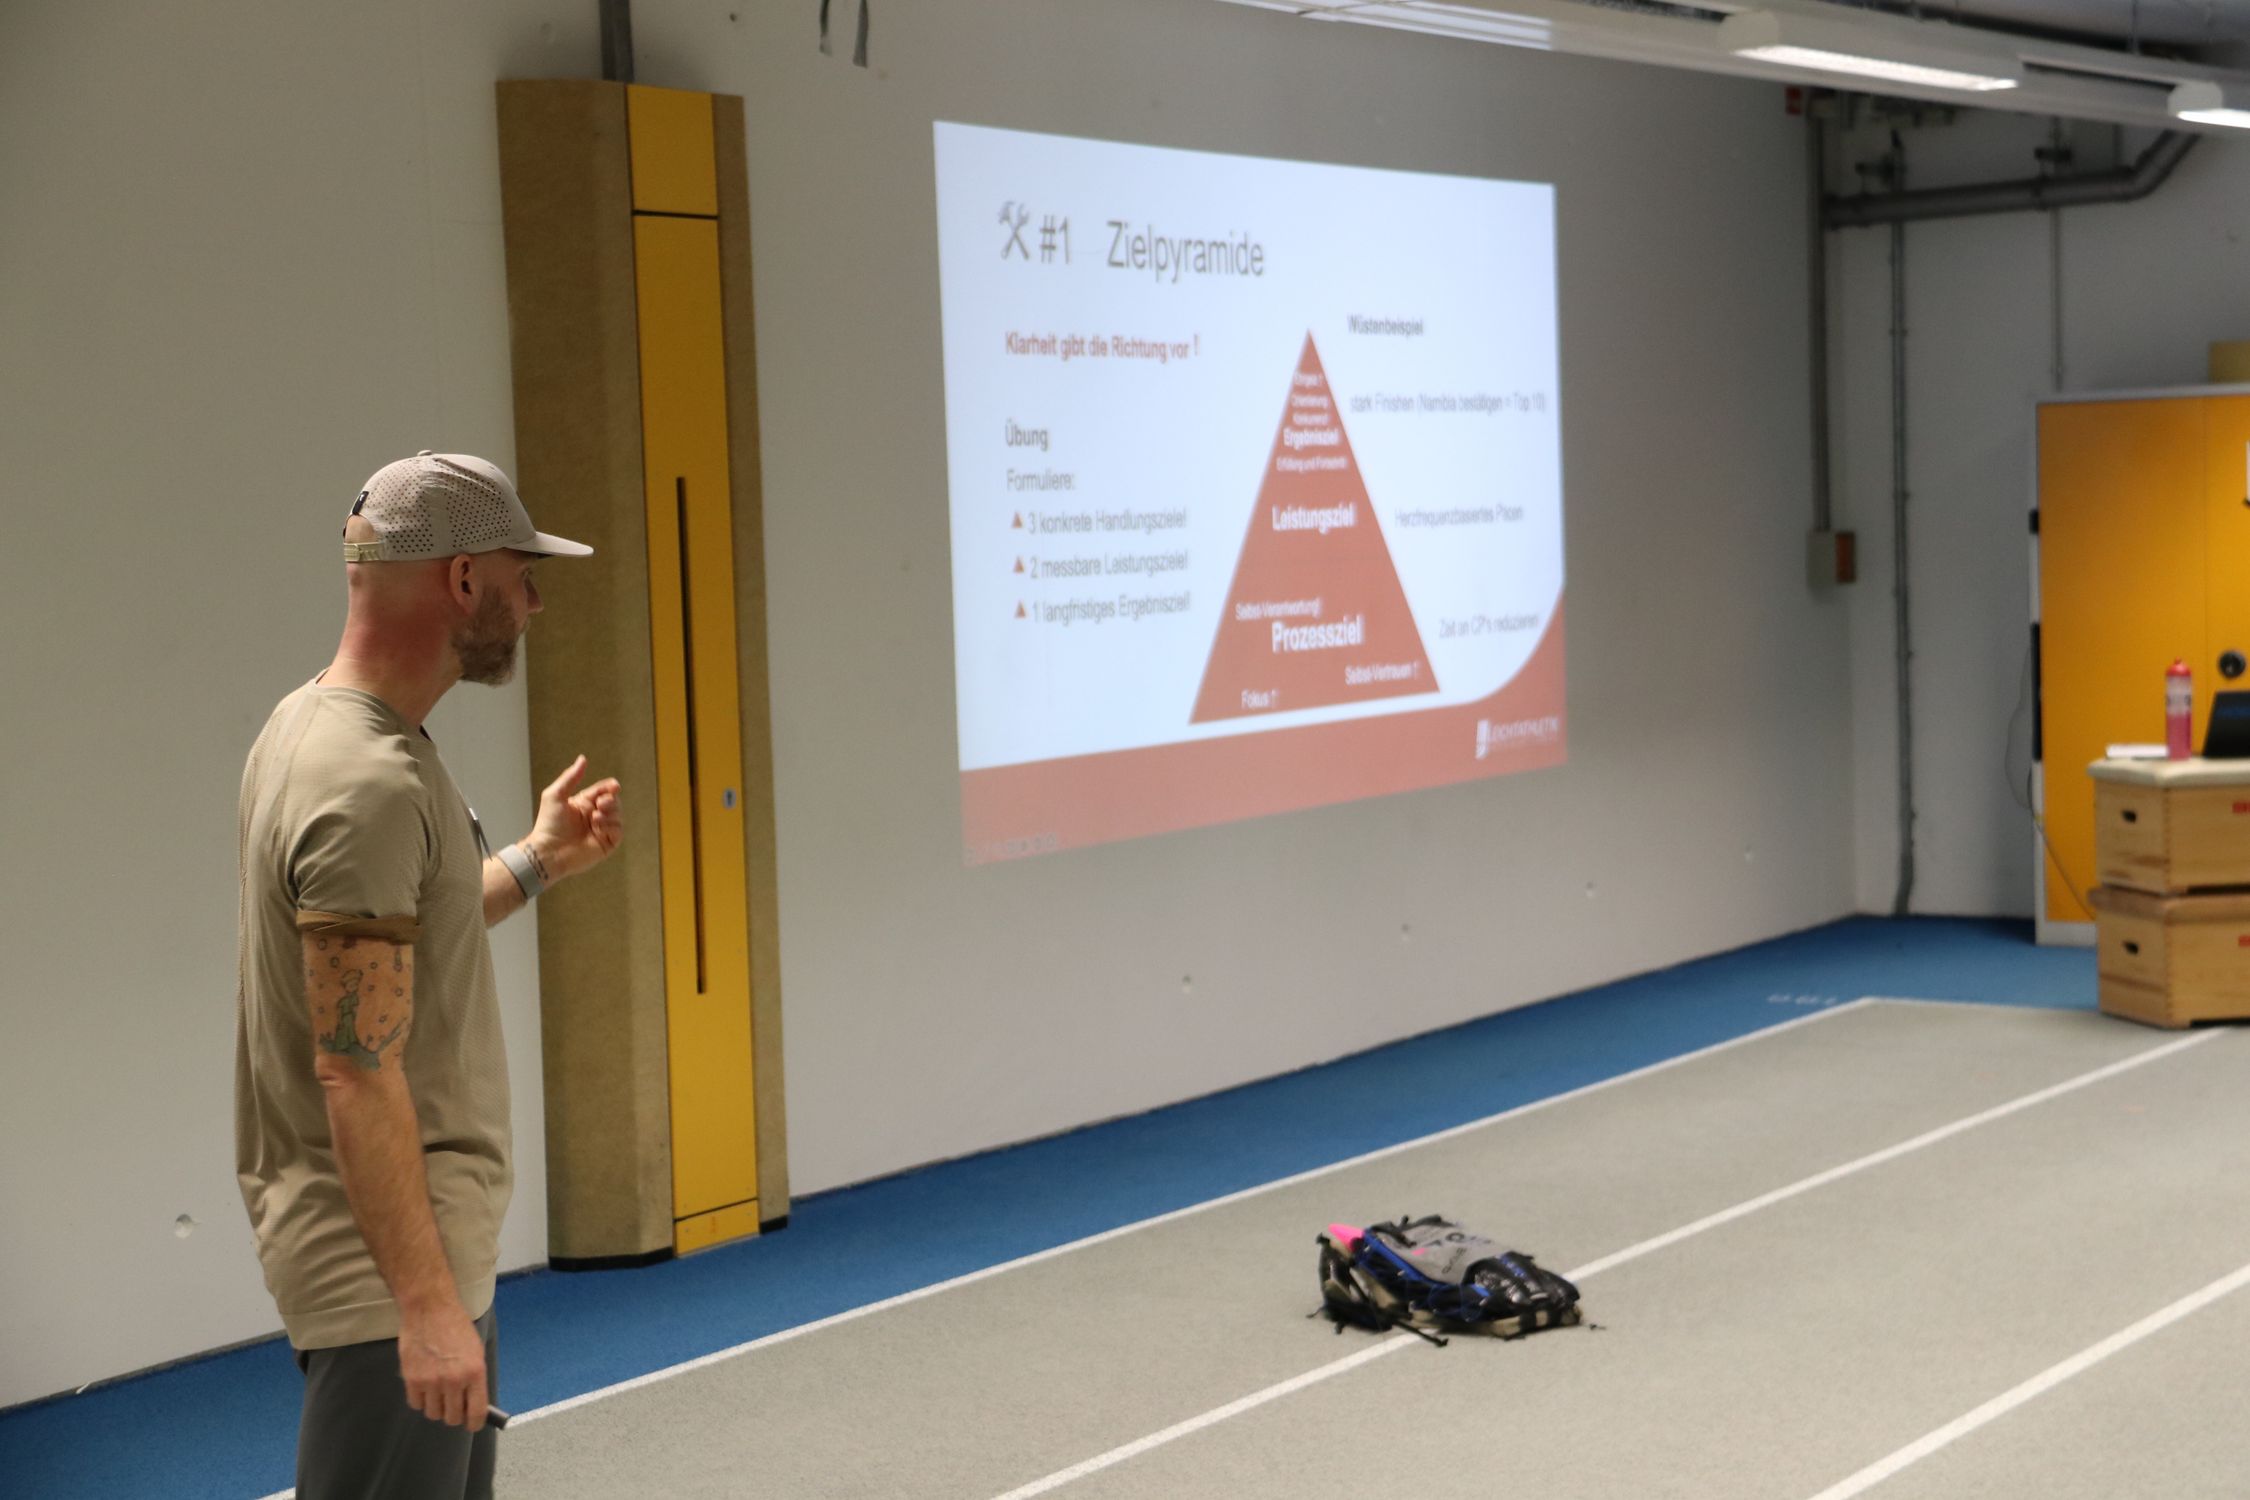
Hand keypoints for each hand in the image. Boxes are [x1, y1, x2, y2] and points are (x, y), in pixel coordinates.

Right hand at [398, 1303, 487, 1430]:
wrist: (430, 1309)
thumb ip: (475, 1378)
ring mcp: (431, 1381)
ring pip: (433, 1413)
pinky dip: (420, 1400)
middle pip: (452, 1417)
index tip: (471, 1424)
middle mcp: (454, 1381)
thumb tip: (473, 1403)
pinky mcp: (411, 1379)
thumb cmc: (456, 1326)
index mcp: (475, 1373)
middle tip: (453, 1404)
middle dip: (454, 1414)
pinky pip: (416, 1404)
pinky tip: (424, 1387)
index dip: (474, 1423)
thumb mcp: (475, 1350)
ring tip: (437, 1392)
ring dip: (436, 1407)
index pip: (476, 1412)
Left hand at [527, 755, 622, 882]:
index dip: (610, 787)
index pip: (603, 791)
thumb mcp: (555, 795)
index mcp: (584, 804)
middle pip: (614, 801)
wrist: (548, 850)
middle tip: (601, 804)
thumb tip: (583, 759)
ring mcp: (601, 830)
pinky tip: (599, 827)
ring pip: (618, 815)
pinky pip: (618, 831)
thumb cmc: (548, 824)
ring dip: (610, 814)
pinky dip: (612, 826)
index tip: (614, 786)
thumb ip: (570, 777)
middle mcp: (594, 816)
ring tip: (595, 817)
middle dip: (611, 800)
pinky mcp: (606, 844)